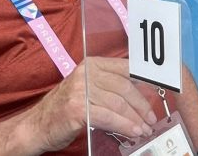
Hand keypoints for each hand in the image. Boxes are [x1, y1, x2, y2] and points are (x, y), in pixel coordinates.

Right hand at [26, 57, 156, 152]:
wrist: (36, 126)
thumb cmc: (66, 109)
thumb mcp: (88, 89)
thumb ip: (110, 86)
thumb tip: (142, 94)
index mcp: (92, 64)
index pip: (126, 69)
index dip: (146, 80)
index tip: (160, 91)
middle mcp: (87, 73)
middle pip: (125, 88)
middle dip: (143, 105)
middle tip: (152, 118)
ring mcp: (81, 90)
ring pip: (119, 104)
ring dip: (136, 119)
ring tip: (145, 129)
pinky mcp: (78, 108)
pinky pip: (109, 117)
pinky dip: (125, 126)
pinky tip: (134, 132)